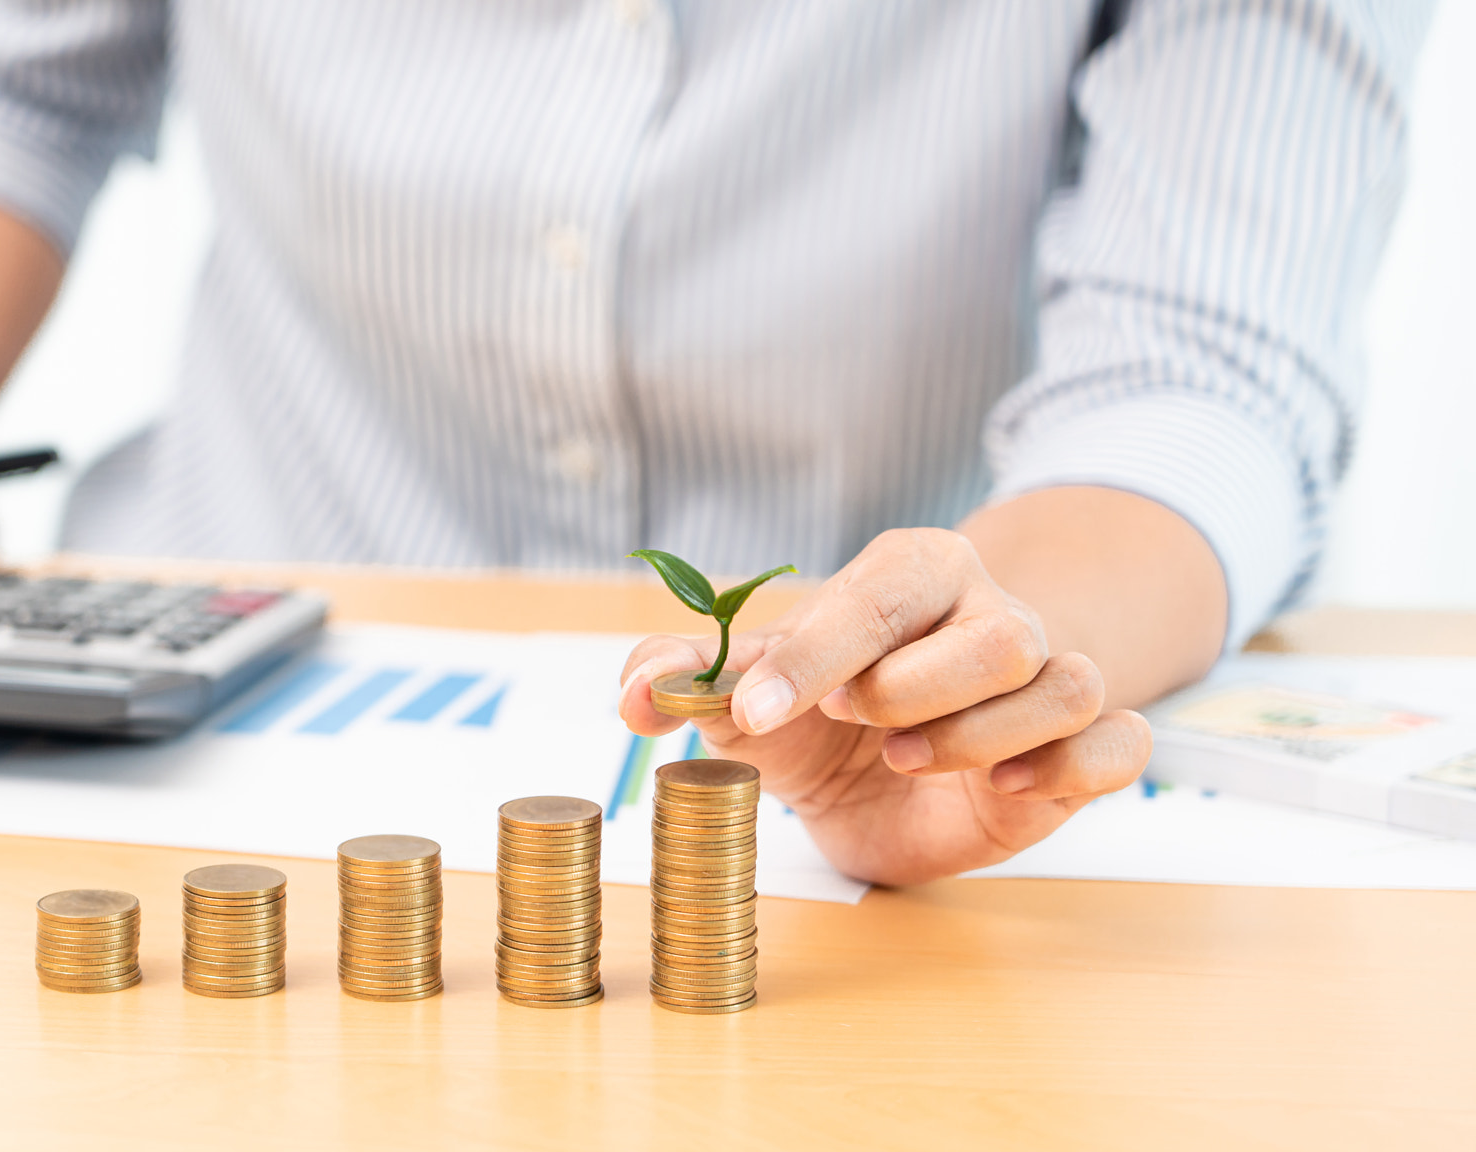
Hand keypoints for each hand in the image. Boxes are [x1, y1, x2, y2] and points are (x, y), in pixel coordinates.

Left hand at [619, 528, 1151, 885]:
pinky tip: (1006, 789)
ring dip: (978, 737)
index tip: (753, 712)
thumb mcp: (745, 698)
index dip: (817, 653)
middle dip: (912, 690)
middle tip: (852, 725)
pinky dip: (1072, 767)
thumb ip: (684, 681)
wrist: (880, 781)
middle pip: (996, 635)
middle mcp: (992, 615)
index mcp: (911, 575)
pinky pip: (1120, 744)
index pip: (879, 593)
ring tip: (906, 762)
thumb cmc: (817, 715)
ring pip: (1060, 686)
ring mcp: (1048, 679)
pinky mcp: (1082, 751)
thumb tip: (631, 696)